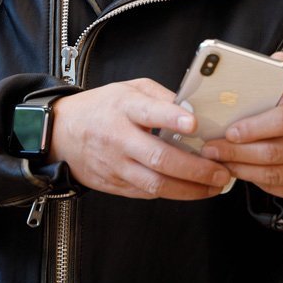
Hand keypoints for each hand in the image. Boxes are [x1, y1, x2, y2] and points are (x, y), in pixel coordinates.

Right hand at [49, 79, 232, 199]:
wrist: (60, 133)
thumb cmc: (102, 108)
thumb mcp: (129, 89)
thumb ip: (161, 97)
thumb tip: (194, 108)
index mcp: (124, 108)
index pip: (149, 112)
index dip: (172, 118)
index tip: (194, 122)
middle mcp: (119, 138)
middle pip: (159, 158)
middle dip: (195, 168)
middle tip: (222, 171)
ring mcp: (116, 165)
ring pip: (155, 183)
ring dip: (189, 189)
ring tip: (214, 186)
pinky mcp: (114, 184)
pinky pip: (147, 193)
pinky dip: (173, 193)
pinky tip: (192, 190)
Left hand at [200, 52, 282, 199]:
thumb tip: (273, 60)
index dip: (254, 127)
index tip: (229, 131)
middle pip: (276, 151)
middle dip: (238, 152)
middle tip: (212, 149)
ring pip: (275, 174)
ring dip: (243, 169)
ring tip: (221, 161)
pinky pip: (279, 188)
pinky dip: (255, 181)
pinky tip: (239, 171)